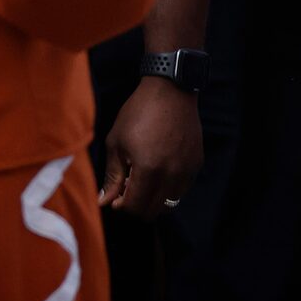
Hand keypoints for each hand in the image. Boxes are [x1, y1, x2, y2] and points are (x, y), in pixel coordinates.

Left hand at [98, 77, 201, 216]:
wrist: (171, 90)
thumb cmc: (138, 113)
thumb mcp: (117, 143)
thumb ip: (112, 176)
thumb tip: (104, 202)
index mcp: (148, 169)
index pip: (135, 207)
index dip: (122, 207)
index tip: (116, 198)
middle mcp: (171, 173)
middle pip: (153, 211)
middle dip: (137, 206)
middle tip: (129, 190)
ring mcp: (187, 168)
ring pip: (170, 202)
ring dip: (155, 199)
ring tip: (145, 181)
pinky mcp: (197, 162)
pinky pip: (182, 187)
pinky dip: (169, 188)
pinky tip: (160, 172)